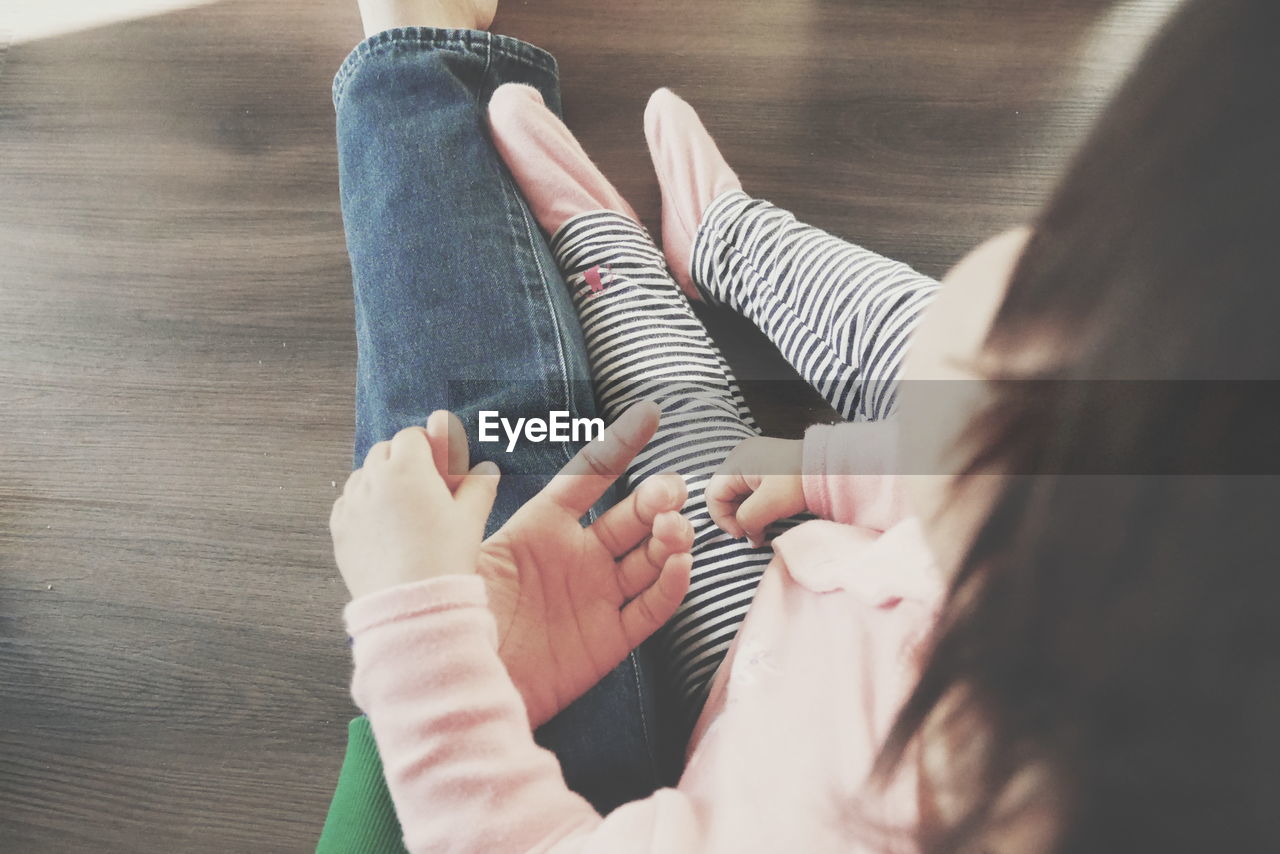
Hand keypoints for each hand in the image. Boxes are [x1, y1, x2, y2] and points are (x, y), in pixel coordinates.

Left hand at [330, 424, 500, 599]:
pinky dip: (362, 506)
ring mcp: (352, 504)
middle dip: (402, 460)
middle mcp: (373, 479)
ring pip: (362, 475)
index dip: (427, 445)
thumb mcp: (471, 518)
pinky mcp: (339, 529)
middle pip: (384, 451)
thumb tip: (486, 470)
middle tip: (422, 485)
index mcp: (408, 468)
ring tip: (401, 508)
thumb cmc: (444, 558)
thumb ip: (479, 484)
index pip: (411, 437)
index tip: (437, 462)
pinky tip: (382, 527)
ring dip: (379, 481)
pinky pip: (347, 503)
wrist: (411, 603)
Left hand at [426, 403, 693, 727]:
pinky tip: (679, 565)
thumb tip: (454, 437)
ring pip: (650, 558)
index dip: (619, 448)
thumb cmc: (453, 614)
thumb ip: (471, 500)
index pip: (588, 478)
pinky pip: (650, 607)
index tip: (649, 416)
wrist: (458, 683)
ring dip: (670, 539)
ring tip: (675, 529)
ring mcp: (596, 597)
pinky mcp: (609, 638)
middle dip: (656, 498)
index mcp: (541, 529)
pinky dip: (670, 585)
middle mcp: (576, 557)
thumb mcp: (461, 551)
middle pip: (630, 518)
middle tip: (668, 492)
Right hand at [706, 436, 805, 545]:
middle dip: (735, 517)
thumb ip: (748, 519)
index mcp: (736, 462)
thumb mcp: (769, 504)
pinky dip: (756, 505)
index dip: (722, 519)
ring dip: (747, 513)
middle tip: (754, 534)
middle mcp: (742, 457)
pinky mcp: (768, 466)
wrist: (830, 466)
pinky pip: (751, 489)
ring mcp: (755, 460)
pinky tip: (769, 515)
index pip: (713, 495)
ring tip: (763, 527)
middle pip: (725, 494)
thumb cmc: (799, 480)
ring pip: (738, 493)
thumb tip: (746, 533)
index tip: (743, 534)